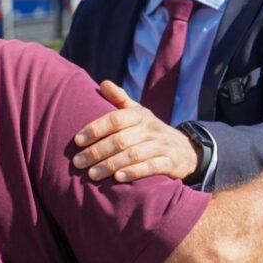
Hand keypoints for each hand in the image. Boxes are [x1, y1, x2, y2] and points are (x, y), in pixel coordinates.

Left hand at [72, 81, 199, 181]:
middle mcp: (150, 128)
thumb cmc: (151, 131)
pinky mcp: (169, 162)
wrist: (185, 149)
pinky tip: (118, 178)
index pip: (115, 119)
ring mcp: (161, 146)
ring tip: (92, 174)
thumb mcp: (138, 113)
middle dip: (97, 152)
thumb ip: (120, 99)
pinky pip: (151, 167)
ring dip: (110, 165)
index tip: (77, 140)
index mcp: (139, 115)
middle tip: (78, 162)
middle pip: (120, 140)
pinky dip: (133, 172)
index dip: (96, 129)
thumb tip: (103, 84)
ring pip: (133, 155)